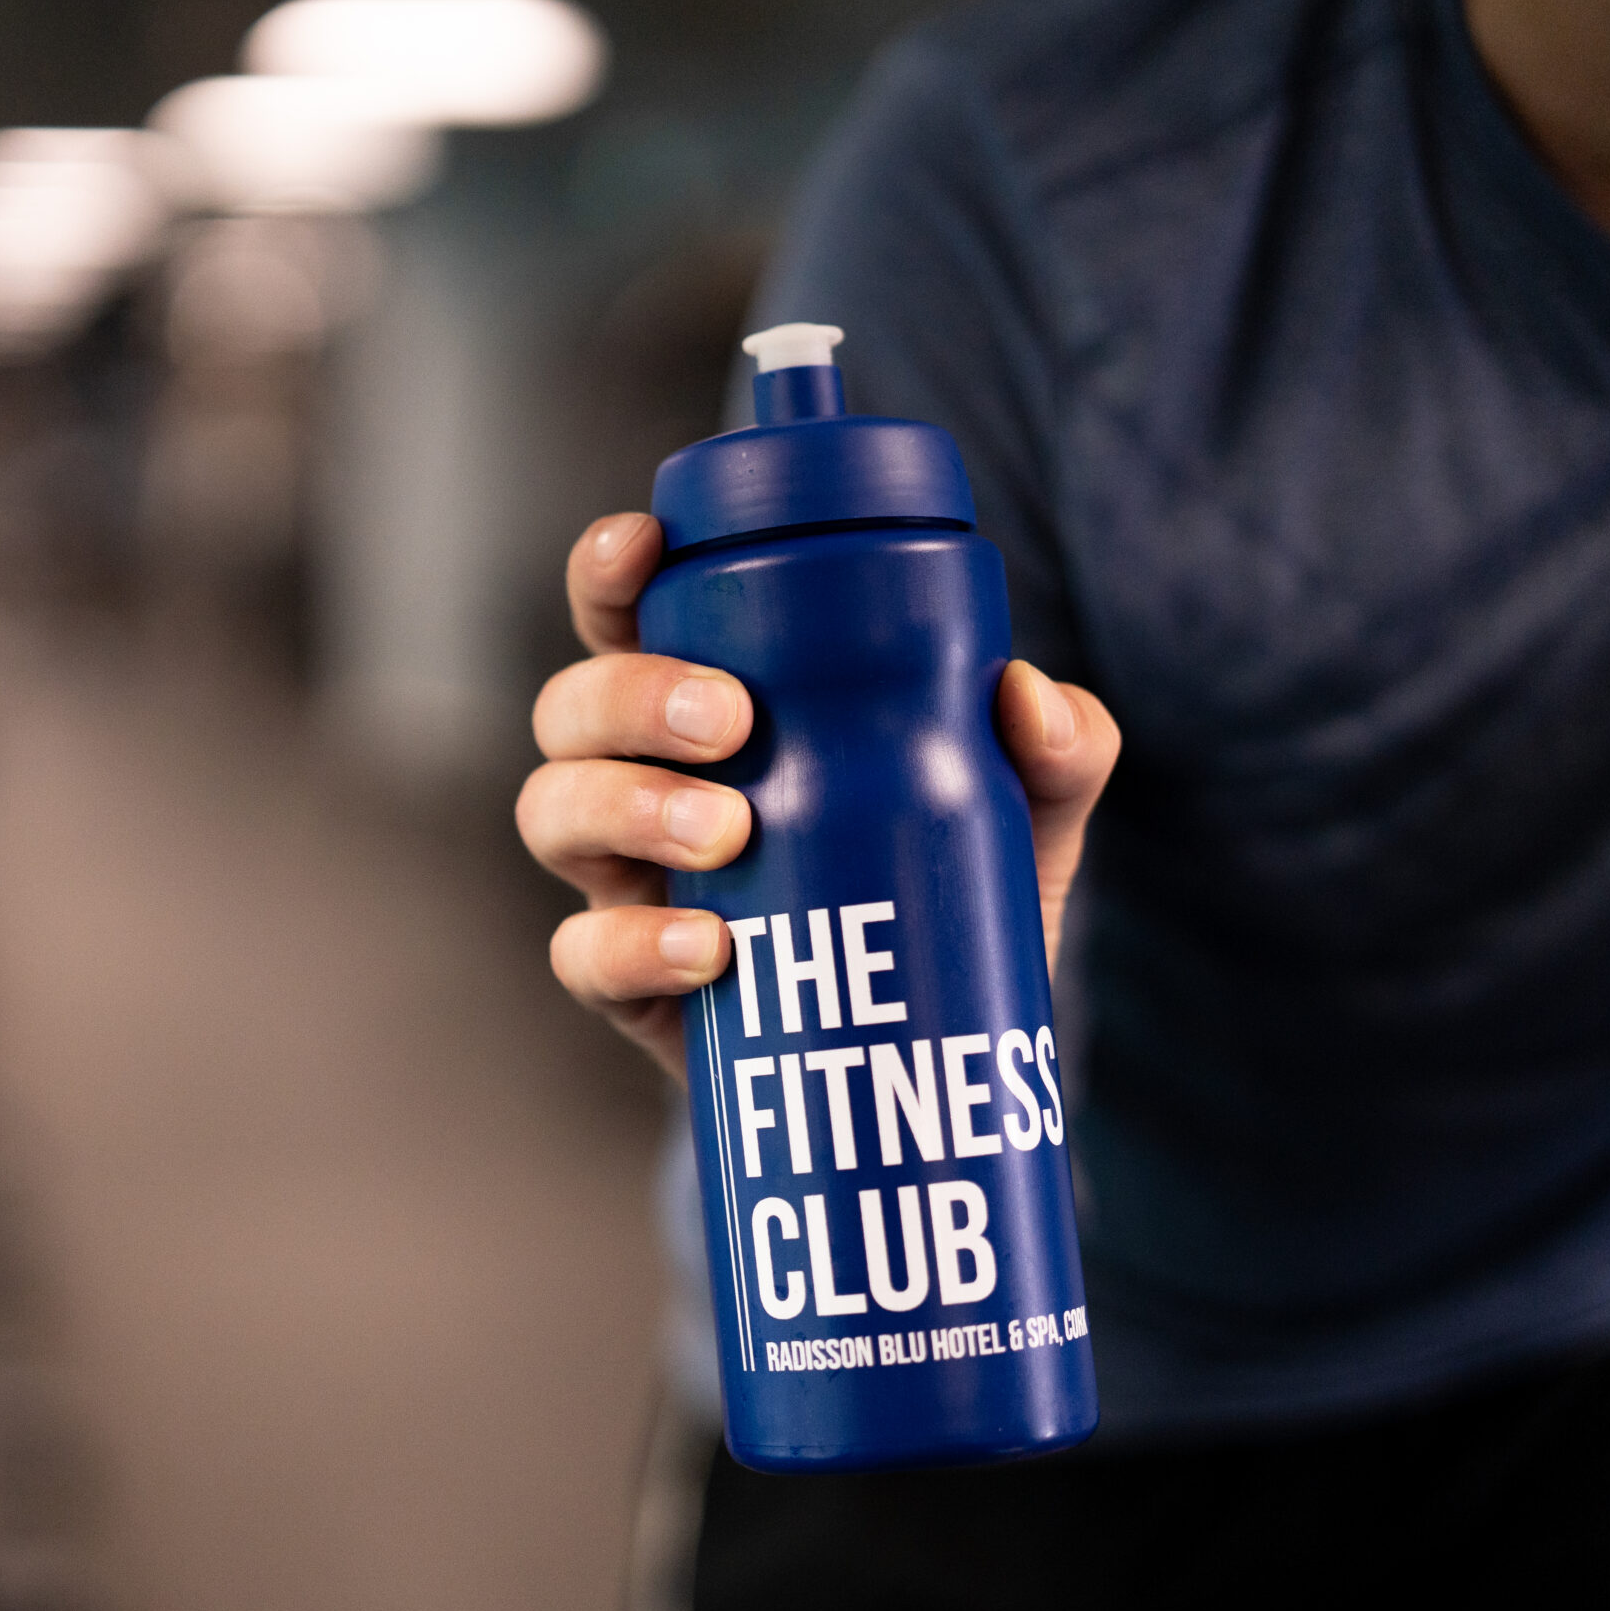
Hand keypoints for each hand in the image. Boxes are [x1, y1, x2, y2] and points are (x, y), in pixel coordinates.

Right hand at [517, 512, 1120, 1082]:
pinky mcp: (633, 986)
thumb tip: (1024, 695)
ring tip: (726, 832)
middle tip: (731, 720)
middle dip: (630, 696)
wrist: (935, 1064)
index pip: (628, 618)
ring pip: (553, 812)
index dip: (610, 572)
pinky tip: (710, 949)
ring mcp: (627, 883)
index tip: (645, 546)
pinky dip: (635, 945)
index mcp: (711, 707)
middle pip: (571, 706)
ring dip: (626, 804)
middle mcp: (644, 780)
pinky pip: (582, 956)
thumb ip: (1056, 751)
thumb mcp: (1025, 820)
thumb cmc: (948, 900)